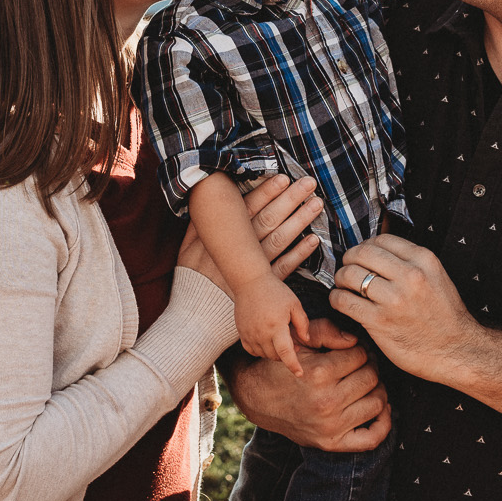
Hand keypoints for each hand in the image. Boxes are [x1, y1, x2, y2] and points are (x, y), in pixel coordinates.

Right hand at [177, 174, 322, 295]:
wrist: (194, 322)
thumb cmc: (190, 286)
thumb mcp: (185, 254)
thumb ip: (195, 229)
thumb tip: (200, 202)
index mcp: (220, 239)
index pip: (247, 209)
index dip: (265, 193)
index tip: (283, 177)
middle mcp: (237, 252)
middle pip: (267, 219)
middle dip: (289, 199)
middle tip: (308, 183)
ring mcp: (251, 271)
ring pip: (278, 239)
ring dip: (299, 220)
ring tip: (316, 204)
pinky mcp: (261, 289)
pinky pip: (283, 268)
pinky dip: (298, 254)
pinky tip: (313, 240)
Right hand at [226, 331, 390, 451]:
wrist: (256, 398)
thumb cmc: (280, 366)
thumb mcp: (297, 341)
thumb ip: (326, 331)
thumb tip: (357, 340)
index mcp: (318, 374)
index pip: (360, 355)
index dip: (360, 349)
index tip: (353, 351)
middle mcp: (326, 402)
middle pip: (371, 377)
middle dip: (369, 367)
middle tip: (361, 366)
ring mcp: (330, 426)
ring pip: (377, 402)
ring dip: (377, 390)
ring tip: (366, 384)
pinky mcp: (331, 443)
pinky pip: (372, 438)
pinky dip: (383, 424)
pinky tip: (380, 409)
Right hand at [235, 276, 309, 375]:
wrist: (250, 281)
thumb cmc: (275, 291)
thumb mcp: (294, 304)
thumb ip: (302, 323)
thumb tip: (306, 340)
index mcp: (276, 326)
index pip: (285, 353)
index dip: (293, 365)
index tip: (300, 374)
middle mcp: (261, 333)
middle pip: (275, 356)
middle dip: (286, 355)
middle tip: (293, 344)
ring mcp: (249, 334)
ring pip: (263, 354)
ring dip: (274, 353)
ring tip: (280, 339)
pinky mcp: (241, 333)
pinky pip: (251, 350)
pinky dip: (260, 351)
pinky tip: (266, 341)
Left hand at [329, 233, 480, 386]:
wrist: (457, 350)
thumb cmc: (444, 316)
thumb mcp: (436, 276)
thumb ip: (410, 262)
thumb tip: (376, 251)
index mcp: (423, 260)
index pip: (381, 240)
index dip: (366, 246)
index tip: (362, 257)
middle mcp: (409, 276)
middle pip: (362, 253)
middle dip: (349, 260)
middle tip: (348, 270)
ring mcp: (394, 299)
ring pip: (349, 275)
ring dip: (341, 279)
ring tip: (344, 287)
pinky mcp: (379, 322)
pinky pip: (344, 301)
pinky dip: (337, 299)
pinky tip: (342, 302)